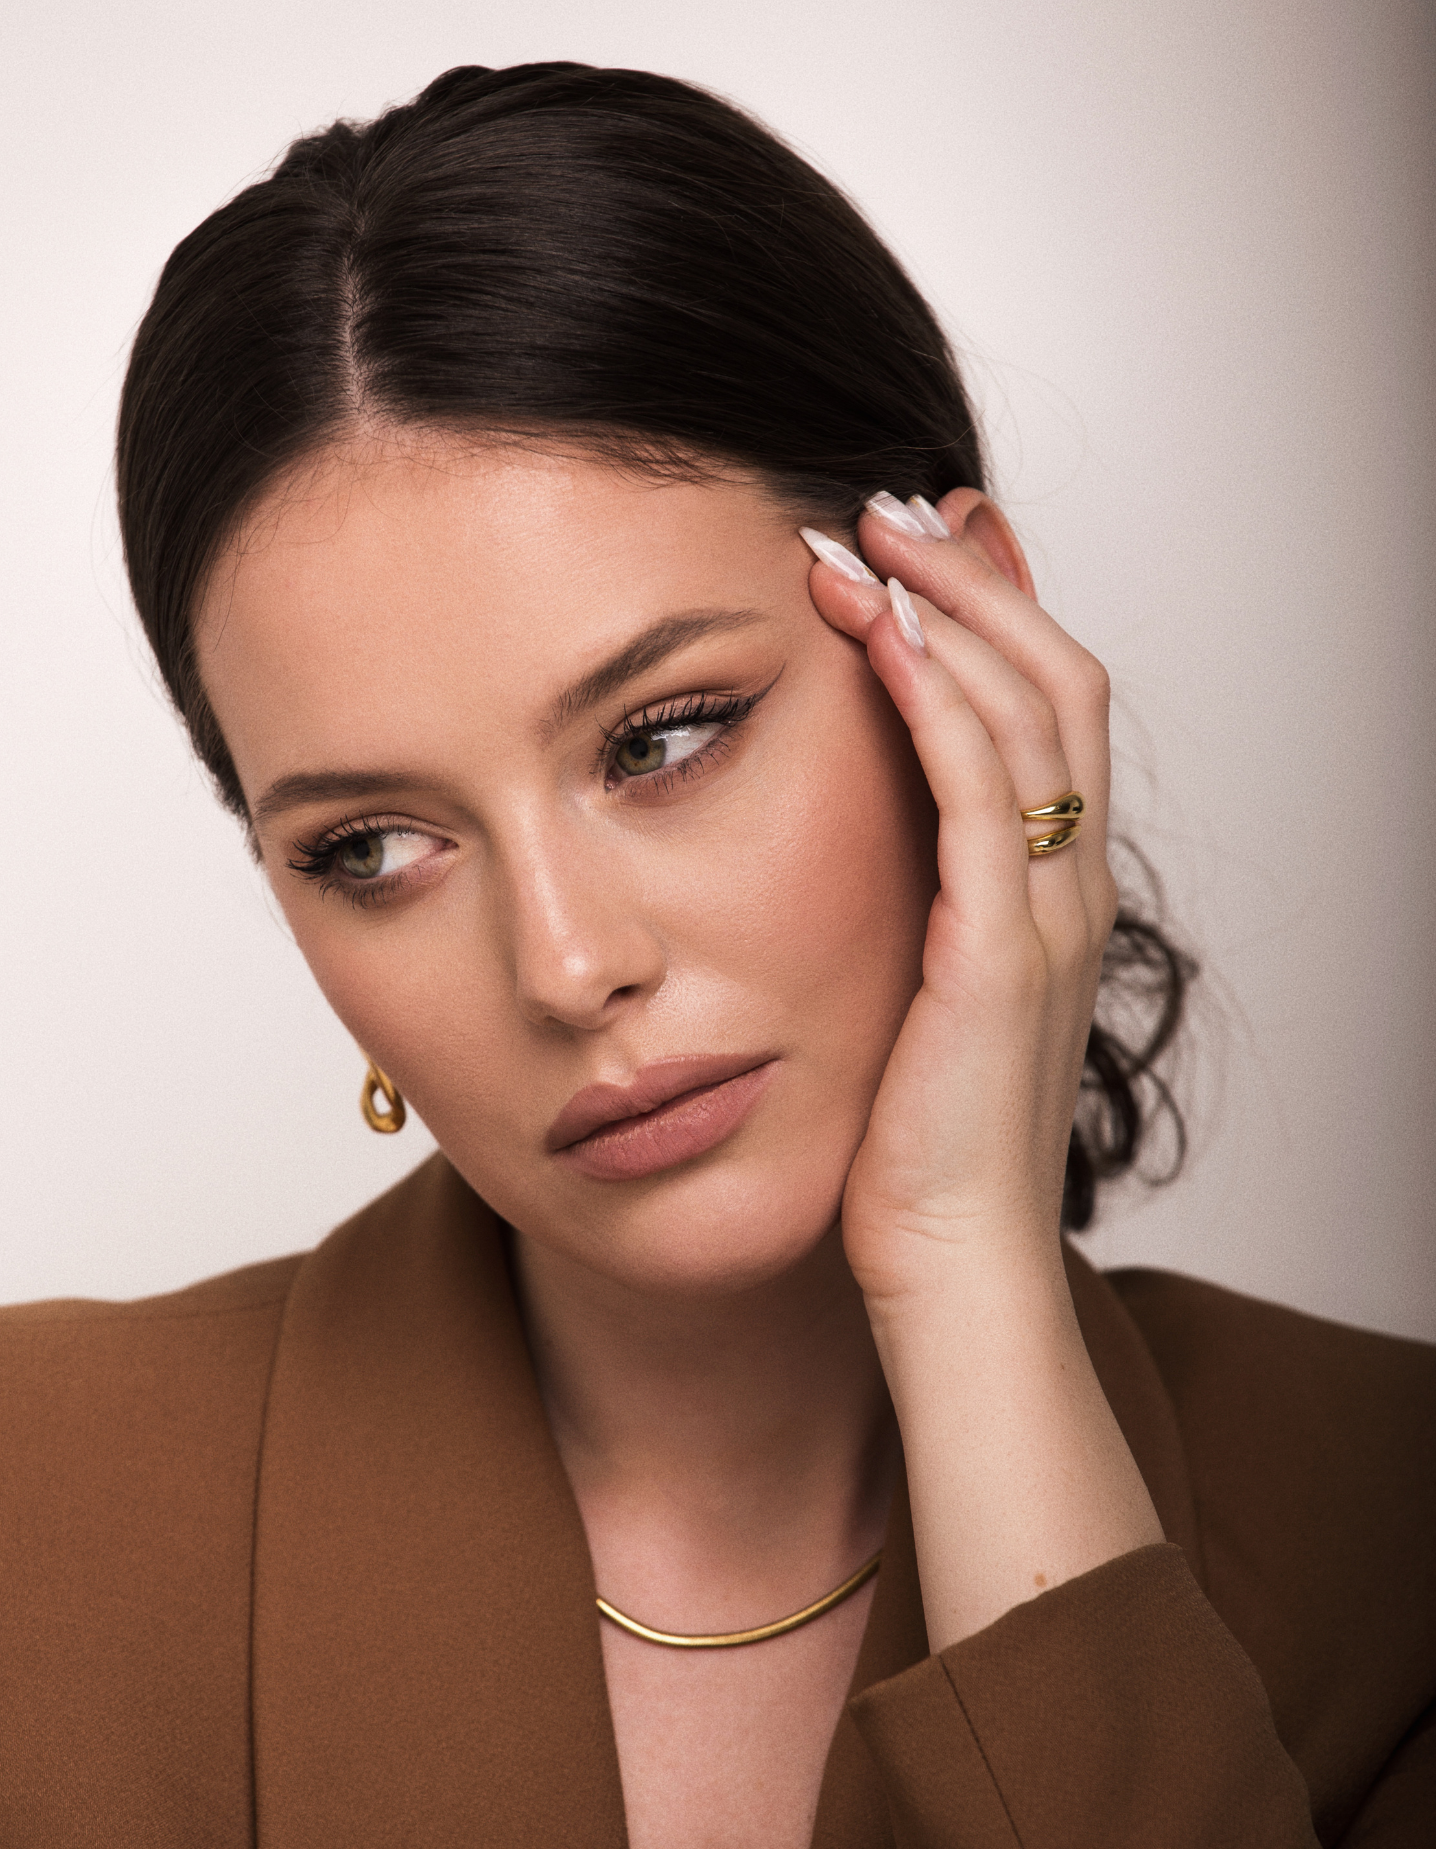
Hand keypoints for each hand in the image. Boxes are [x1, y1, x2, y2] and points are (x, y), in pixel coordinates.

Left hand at [807, 489, 1116, 1301]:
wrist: (951, 1263)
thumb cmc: (922, 1147)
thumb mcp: (920, 1000)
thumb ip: (918, 913)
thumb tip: (868, 850)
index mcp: (1050, 896)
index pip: (1049, 712)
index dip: (1000, 611)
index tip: (929, 539)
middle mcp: (1066, 891)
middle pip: (1054, 682)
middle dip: (974, 578)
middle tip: (888, 502)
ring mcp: (1042, 920)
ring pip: (1028, 715)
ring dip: (947, 611)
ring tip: (864, 535)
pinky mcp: (993, 958)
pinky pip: (979, 799)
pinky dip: (937, 703)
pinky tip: (881, 637)